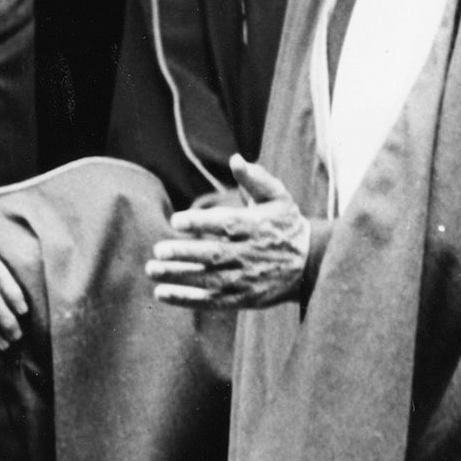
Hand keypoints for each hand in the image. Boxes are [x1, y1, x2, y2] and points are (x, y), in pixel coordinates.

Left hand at [147, 154, 308, 309]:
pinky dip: (186, 298)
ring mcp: (245, 279)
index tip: (176, 221)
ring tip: (151, 270)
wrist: (309, 264)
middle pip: (214, 255)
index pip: (226, 224)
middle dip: (184, 253)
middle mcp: (249, 254)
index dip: (200, 223)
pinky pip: (211, 300)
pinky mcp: (242, 299)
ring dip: (178, 276)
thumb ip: (256, 179)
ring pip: (208, 279)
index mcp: (255, 226)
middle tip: (158, 249)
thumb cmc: (285, 225)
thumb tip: (235, 159)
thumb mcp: (278, 197)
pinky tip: (161, 293)